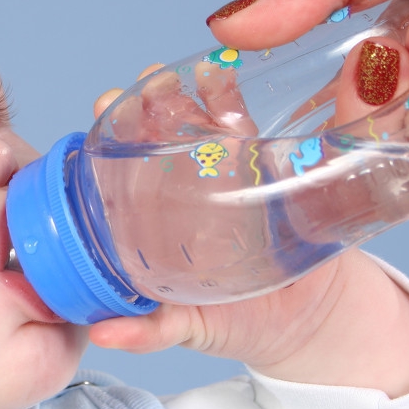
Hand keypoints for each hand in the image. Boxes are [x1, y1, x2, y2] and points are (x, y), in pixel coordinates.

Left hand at [88, 65, 408, 398]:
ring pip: (191, 126)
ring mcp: (221, 176)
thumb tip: (103, 335)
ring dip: (174, 95)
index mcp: (154, 226)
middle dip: (136, 112)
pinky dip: (226, 100)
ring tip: (161, 75)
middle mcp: (181, 193)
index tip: (94, 123)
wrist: (314, 320)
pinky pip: (242, 128)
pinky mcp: (264, 168)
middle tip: (125, 94)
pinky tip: (215, 74)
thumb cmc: (241, 324)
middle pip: (151, 142)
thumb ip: (152, 331)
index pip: (121, 178)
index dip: (104, 149)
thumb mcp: (190, 328)